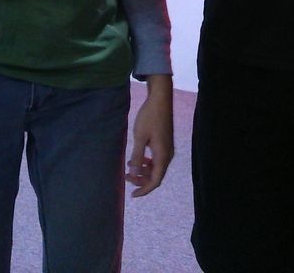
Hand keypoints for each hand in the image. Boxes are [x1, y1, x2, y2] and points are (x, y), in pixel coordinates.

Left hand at [125, 75, 173, 196]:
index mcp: (163, 156)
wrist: (160, 100)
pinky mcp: (165, 143)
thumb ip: (136, 156)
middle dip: (141, 179)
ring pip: (156, 167)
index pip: (155, 181)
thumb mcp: (140, 137)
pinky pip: (157, 159)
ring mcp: (167, 148)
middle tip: (126, 176)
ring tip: (128, 166)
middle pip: (156, 175)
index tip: (133, 195)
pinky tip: (137, 157)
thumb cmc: (149, 117)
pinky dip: (147, 162)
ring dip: (143, 170)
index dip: (144, 190)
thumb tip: (133, 173)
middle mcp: (167, 155)